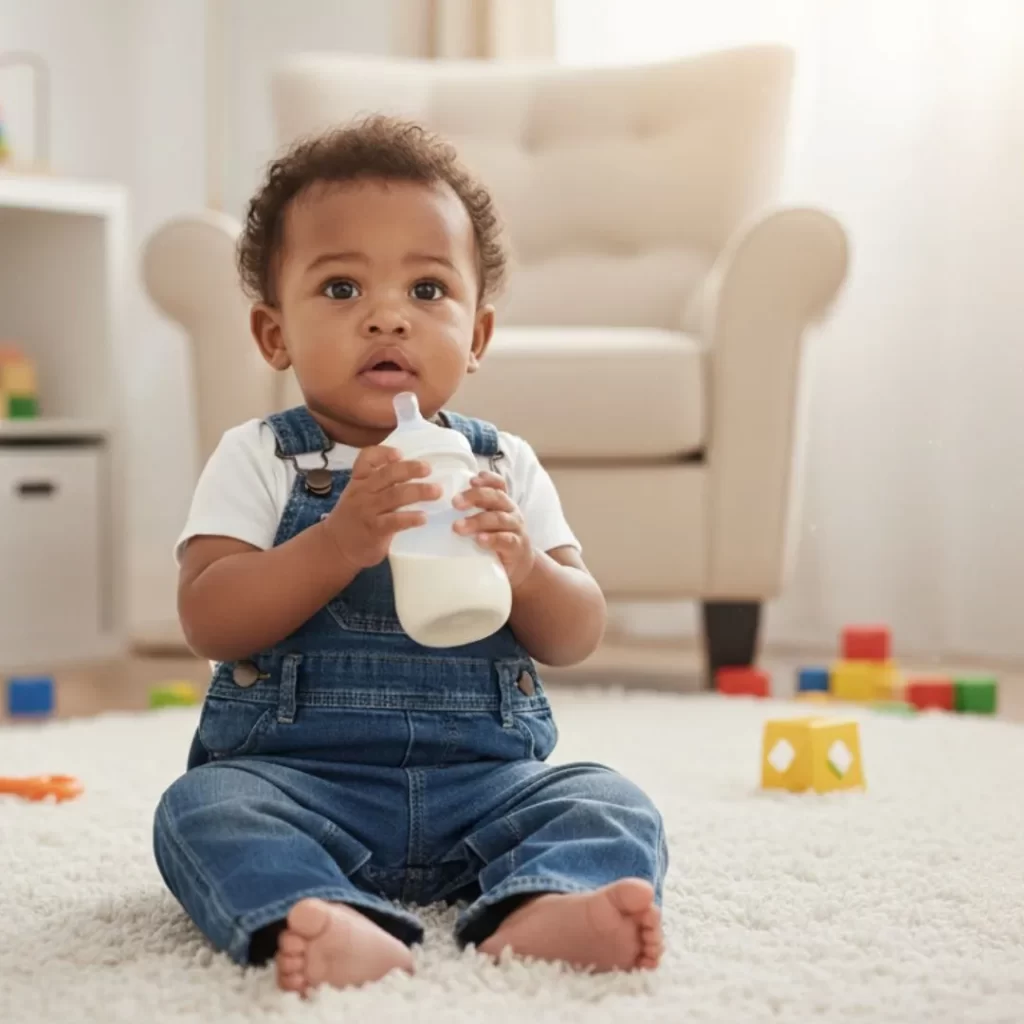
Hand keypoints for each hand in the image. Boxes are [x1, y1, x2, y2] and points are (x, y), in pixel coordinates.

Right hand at [322, 446, 440, 570]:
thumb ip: (377, 485)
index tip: (400, 453)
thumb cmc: (353, 519)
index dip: (383, 453)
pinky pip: (394, 521)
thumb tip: (412, 475)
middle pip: (387, 474)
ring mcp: (368, 510)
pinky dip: (410, 518)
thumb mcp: (357, 495)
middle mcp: (362, 492)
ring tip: (436, 491)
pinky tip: (423, 518)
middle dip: (410, 469)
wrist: (335, 546)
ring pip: (395, 495)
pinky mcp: (374, 529)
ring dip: (418, 491)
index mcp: (359, 480)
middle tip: (428, 468)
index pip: (366, 458)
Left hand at [453, 471, 535, 587]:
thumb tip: (438, 509)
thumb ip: (471, 513)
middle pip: (496, 497)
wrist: (519, 565)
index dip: (487, 480)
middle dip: (475, 497)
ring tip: (458, 527)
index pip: (498, 485)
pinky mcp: (516, 547)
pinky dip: (492, 539)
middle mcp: (511, 511)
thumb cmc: (496, 540)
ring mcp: (515, 528)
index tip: (472, 480)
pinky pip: (506, 540)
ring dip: (477, 521)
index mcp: (502, 503)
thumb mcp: (486, 523)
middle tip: (455, 503)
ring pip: (499, 518)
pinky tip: (479, 540)